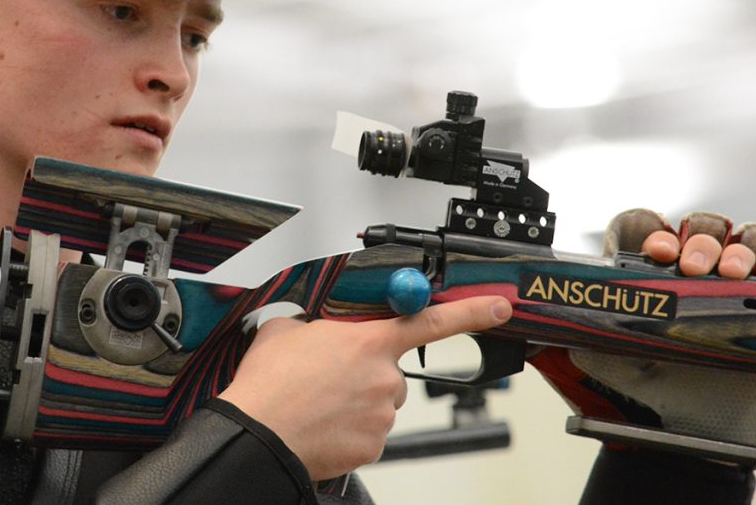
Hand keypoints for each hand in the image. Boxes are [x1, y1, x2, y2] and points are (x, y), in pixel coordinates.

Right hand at [217, 295, 511, 480]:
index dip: (471, 312)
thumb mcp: (286, 330)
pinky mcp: (374, 446)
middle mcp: (383, 377)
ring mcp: (382, 415)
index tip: (498, 308)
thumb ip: (313, 322)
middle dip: (367, 371)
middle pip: (392, 370)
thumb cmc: (268, 384)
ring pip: (380, 403)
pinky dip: (351, 428)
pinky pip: (370, 432)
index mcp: (368, 340)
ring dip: (357, 401)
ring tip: (318, 402)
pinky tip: (323, 423)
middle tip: (331, 377)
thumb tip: (311, 326)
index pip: (432, 320)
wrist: (257, 434)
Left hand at [533, 209, 755, 449]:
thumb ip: (566, 337)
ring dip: (735, 250)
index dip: (648, 233)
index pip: (645, 230)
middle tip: (692, 268)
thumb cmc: (645, 388)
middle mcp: (688, 271)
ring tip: (730, 274)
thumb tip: (520, 327)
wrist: (690, 427)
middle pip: (696, 229)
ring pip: (738, 238)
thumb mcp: (601, 357)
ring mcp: (728, 281)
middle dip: (695, 242)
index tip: (653, 252)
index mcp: (645, 275)